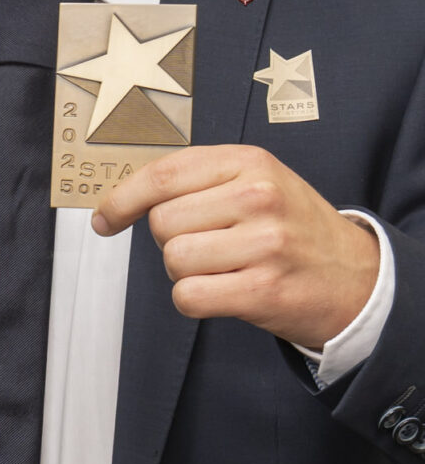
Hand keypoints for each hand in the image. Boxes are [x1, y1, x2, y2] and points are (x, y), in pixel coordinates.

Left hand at [93, 144, 381, 349]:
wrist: (358, 277)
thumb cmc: (293, 229)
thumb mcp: (255, 182)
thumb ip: (197, 180)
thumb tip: (119, 198)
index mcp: (249, 163)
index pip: (161, 175)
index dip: (121, 199)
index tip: (105, 218)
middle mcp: (258, 197)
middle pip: (162, 222)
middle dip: (173, 240)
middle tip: (212, 244)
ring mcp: (264, 244)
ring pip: (174, 259)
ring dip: (187, 271)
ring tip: (226, 267)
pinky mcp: (264, 289)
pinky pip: (189, 296)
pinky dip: (196, 300)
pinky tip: (226, 292)